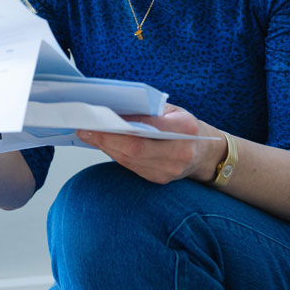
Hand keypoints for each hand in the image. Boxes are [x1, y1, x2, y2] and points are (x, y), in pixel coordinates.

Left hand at [75, 104, 223, 184]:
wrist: (206, 153)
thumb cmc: (186, 125)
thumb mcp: (172, 109)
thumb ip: (147, 110)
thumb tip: (112, 110)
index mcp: (185, 128)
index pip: (146, 130)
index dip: (117, 128)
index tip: (94, 120)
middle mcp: (179, 153)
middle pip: (133, 150)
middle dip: (104, 139)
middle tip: (83, 128)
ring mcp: (169, 171)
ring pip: (128, 160)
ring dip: (105, 146)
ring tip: (88, 133)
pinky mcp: (158, 179)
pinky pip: (130, 166)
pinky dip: (114, 153)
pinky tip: (102, 143)